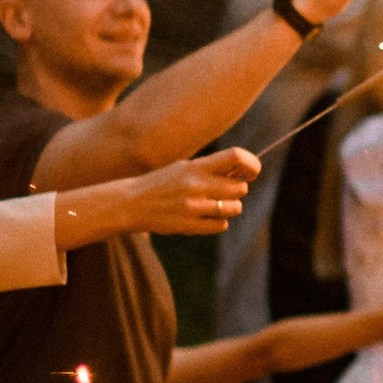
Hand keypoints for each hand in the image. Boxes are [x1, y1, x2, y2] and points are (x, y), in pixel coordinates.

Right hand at [128, 148, 258, 234]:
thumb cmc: (163, 184)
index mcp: (196, 166)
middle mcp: (196, 185)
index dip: (251, 164)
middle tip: (225, 192)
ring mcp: (192, 206)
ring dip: (230, 208)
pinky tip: (205, 217)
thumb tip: (242, 172)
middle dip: (237, 190)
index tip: (251, 173)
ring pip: (234, 208)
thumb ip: (211, 169)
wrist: (131, 203)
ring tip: (214, 205)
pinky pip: (221, 225)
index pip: (236, 157)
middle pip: (240, 188)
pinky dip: (218, 223)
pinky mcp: (188, 225)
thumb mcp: (184, 168)